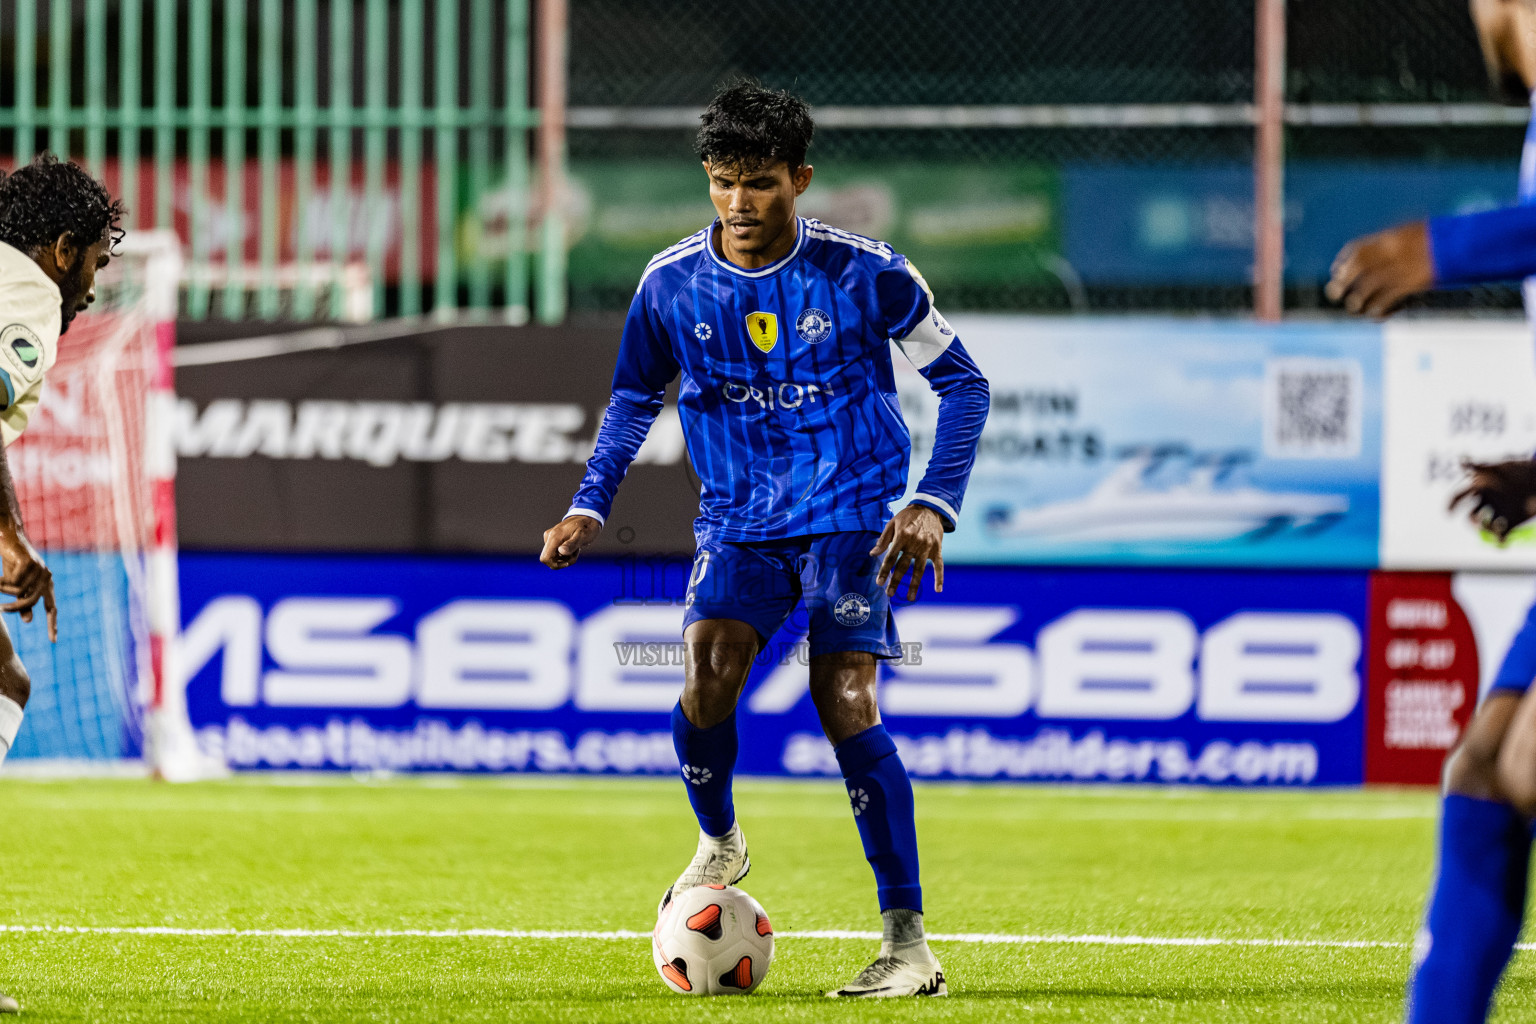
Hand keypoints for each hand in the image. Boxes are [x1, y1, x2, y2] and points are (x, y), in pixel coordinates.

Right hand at [0, 524, 54, 640]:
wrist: (9, 540)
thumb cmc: (13, 564)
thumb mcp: (17, 586)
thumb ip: (23, 602)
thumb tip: (29, 620)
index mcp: (47, 585)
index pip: (52, 608)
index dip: (52, 624)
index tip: (53, 640)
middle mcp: (47, 578)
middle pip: (33, 601)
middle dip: (16, 607)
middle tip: (2, 609)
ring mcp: (40, 569)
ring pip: (21, 591)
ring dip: (5, 590)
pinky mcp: (30, 562)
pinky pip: (14, 581)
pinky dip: (3, 581)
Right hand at [540, 515, 601, 568]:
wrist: (587, 516)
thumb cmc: (587, 527)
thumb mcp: (583, 536)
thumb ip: (572, 544)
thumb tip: (561, 552)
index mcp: (554, 537)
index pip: (545, 558)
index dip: (555, 565)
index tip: (568, 562)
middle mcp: (549, 537)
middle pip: (549, 560)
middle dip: (563, 561)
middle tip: (576, 552)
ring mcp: (550, 538)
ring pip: (554, 558)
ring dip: (566, 557)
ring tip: (577, 548)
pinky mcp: (553, 539)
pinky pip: (556, 553)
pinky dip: (565, 554)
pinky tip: (574, 547)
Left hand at [871, 505, 945, 601]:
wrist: (930, 508)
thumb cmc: (907, 516)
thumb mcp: (892, 523)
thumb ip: (883, 540)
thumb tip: (872, 554)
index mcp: (902, 536)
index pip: (891, 557)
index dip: (885, 571)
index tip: (879, 583)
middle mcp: (915, 543)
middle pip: (904, 566)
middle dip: (896, 581)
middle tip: (889, 594)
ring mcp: (927, 547)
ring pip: (920, 569)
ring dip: (914, 584)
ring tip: (909, 597)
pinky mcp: (937, 549)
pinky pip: (939, 565)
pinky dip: (939, 577)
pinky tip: (938, 589)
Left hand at [1325, 221, 1434, 317]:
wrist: (1465, 243)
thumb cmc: (1440, 238)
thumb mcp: (1413, 233)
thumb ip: (1392, 243)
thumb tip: (1372, 257)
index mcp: (1390, 238)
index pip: (1356, 249)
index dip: (1343, 262)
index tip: (1337, 271)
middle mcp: (1391, 252)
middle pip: (1356, 269)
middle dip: (1342, 283)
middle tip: (1334, 294)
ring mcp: (1401, 268)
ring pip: (1367, 287)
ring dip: (1357, 300)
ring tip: (1354, 306)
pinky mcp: (1411, 284)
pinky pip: (1387, 299)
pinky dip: (1378, 309)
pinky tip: (1375, 314)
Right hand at [1448, 459, 1535, 543]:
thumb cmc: (1523, 469)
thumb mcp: (1502, 466)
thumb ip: (1482, 465)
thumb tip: (1461, 461)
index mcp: (1480, 486)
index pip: (1460, 497)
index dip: (1452, 505)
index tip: (1448, 513)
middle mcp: (1487, 500)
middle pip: (1471, 514)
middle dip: (1471, 520)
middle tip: (1477, 521)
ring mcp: (1499, 512)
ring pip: (1484, 526)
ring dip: (1485, 529)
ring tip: (1496, 526)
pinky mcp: (1512, 522)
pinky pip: (1501, 535)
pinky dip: (1500, 542)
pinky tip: (1502, 543)